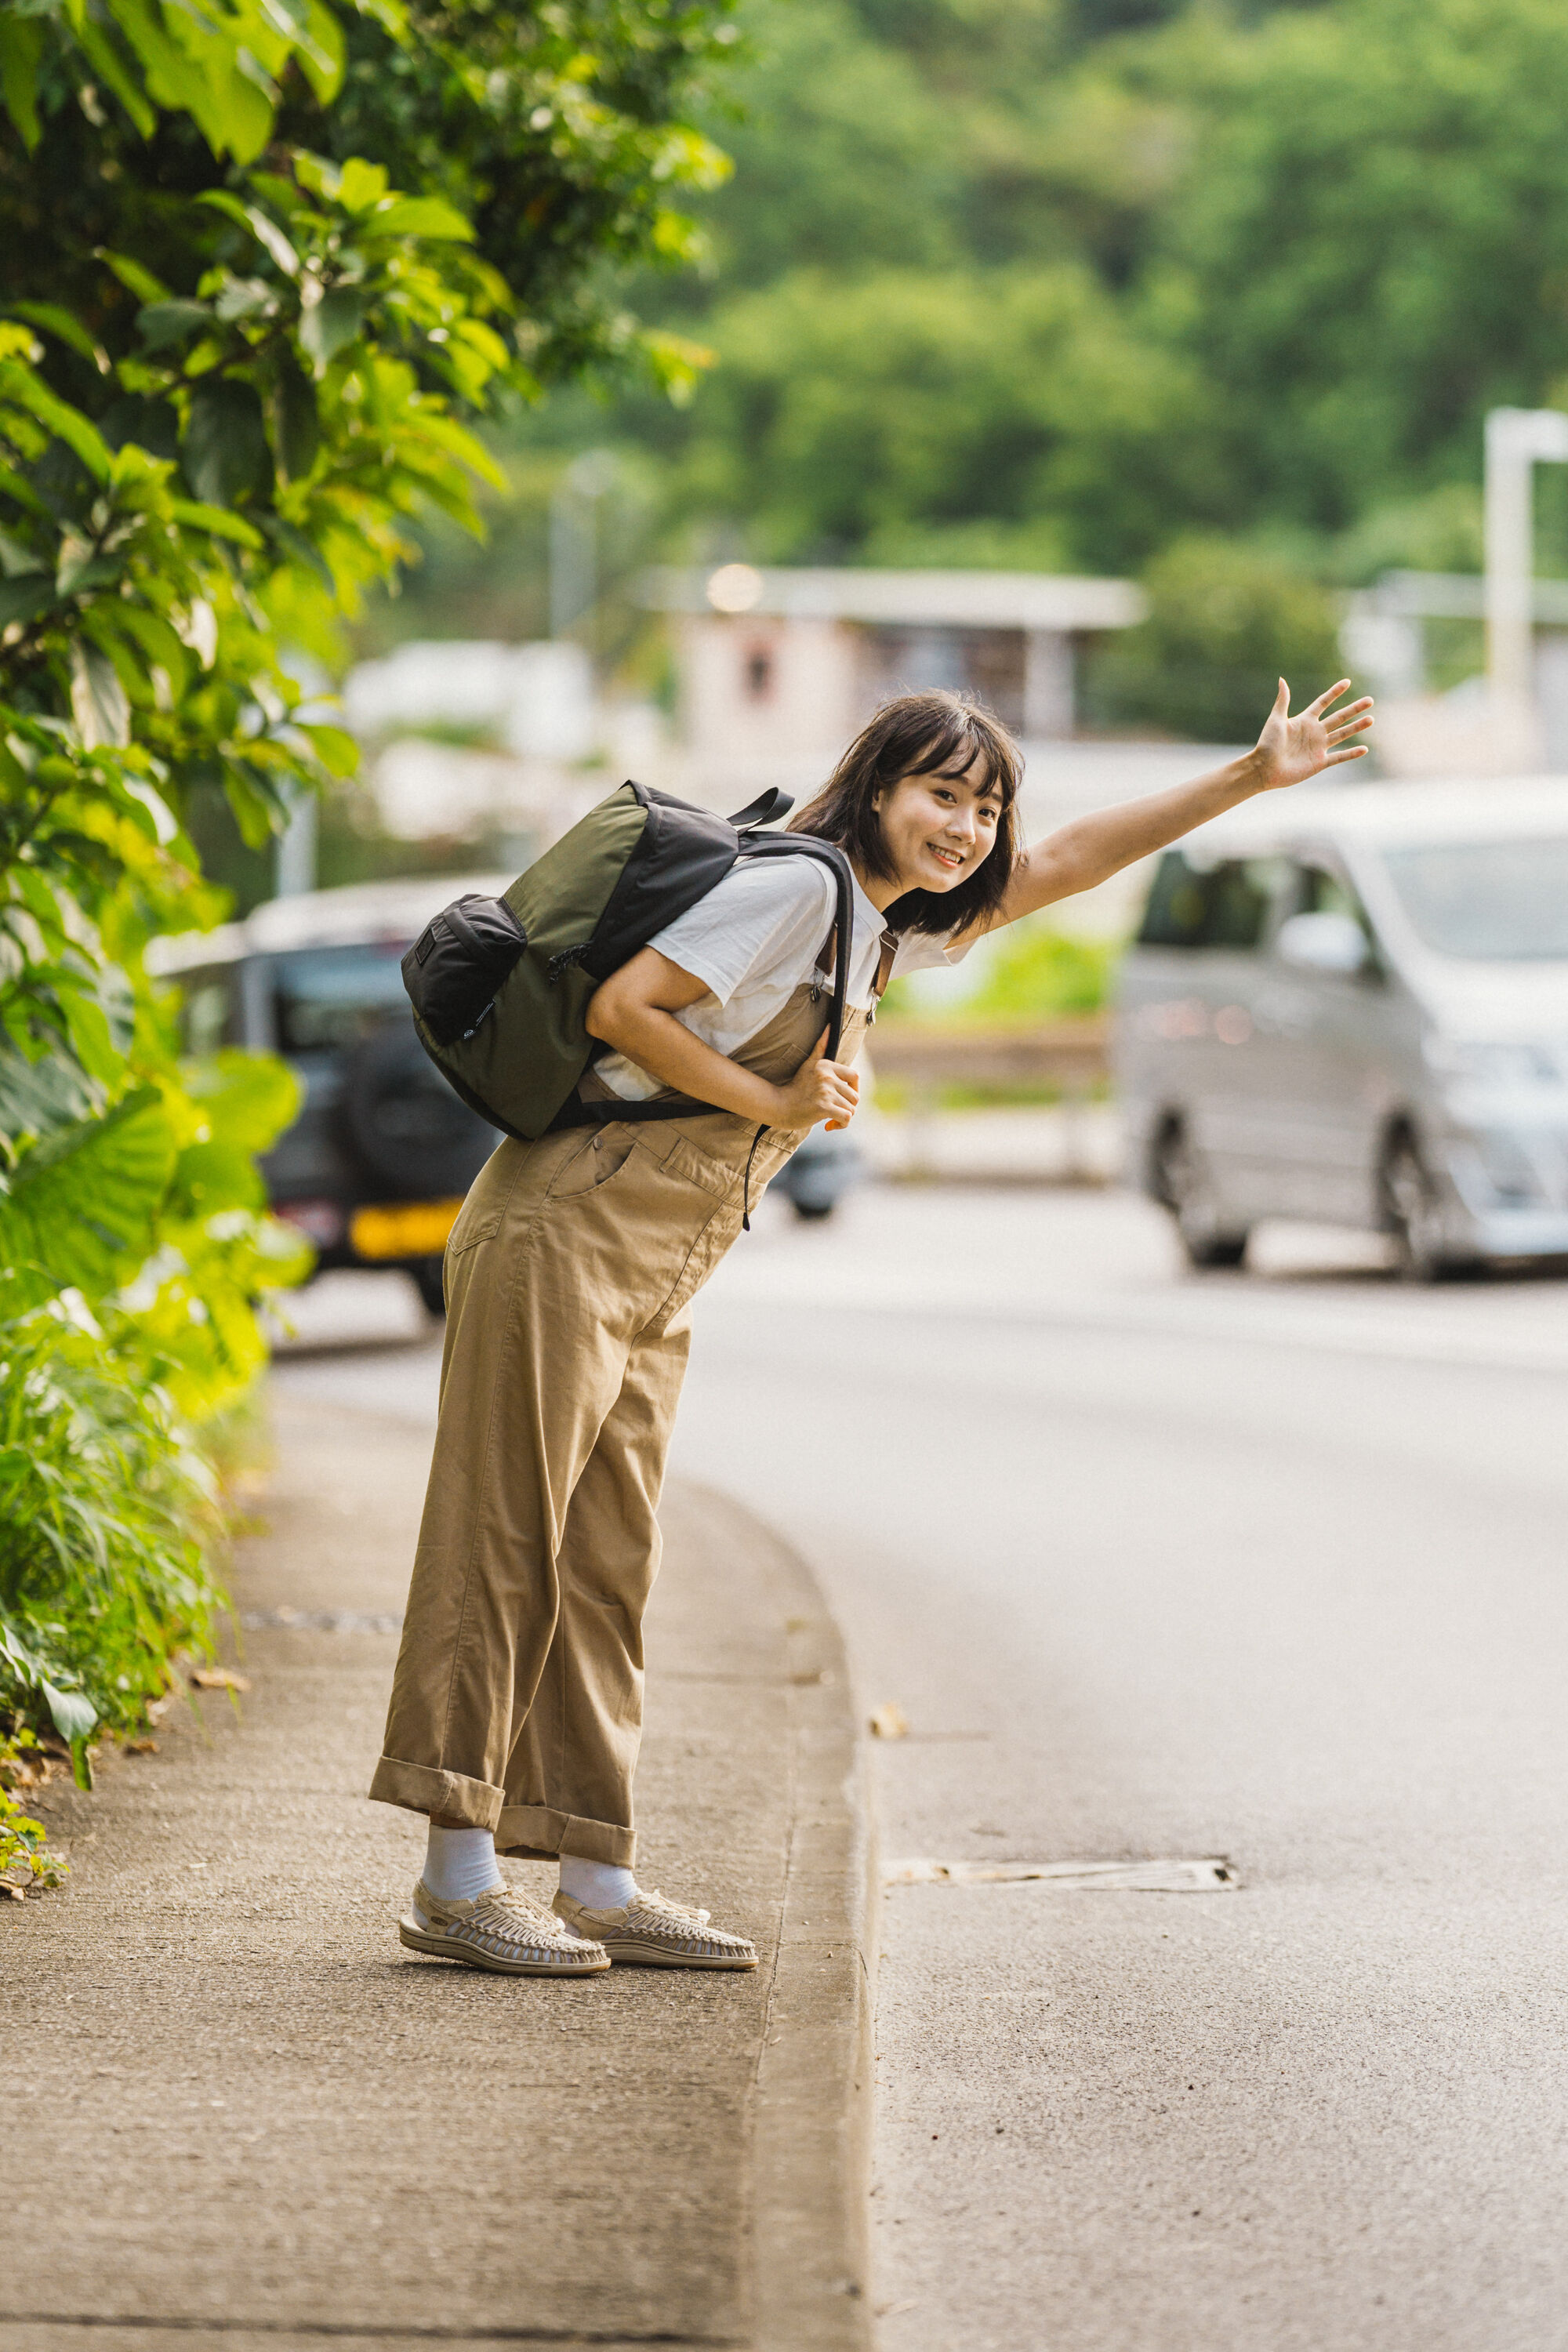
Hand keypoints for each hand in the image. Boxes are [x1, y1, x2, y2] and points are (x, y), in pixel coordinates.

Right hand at [773, 1028, 859, 1129]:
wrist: (779, 1106)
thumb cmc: (796, 1087)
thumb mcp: (808, 1065)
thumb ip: (820, 1047)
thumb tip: (830, 1025)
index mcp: (826, 1066)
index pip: (855, 1076)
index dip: (854, 1089)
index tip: (845, 1097)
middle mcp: (827, 1077)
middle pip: (854, 1096)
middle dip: (848, 1107)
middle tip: (836, 1111)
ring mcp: (825, 1092)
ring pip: (851, 1109)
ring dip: (844, 1118)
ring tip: (832, 1120)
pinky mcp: (823, 1107)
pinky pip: (846, 1118)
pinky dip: (841, 1125)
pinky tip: (830, 1126)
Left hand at [1251, 678, 1373, 791]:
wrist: (1264, 769)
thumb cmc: (1267, 744)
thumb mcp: (1276, 720)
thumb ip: (1283, 701)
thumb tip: (1282, 679)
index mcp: (1304, 720)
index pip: (1323, 703)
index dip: (1334, 693)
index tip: (1347, 682)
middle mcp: (1314, 732)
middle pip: (1338, 717)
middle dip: (1354, 709)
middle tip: (1370, 700)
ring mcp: (1318, 747)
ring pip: (1342, 734)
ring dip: (1357, 727)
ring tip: (1371, 719)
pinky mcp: (1319, 763)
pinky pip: (1339, 757)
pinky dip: (1351, 754)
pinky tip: (1364, 749)